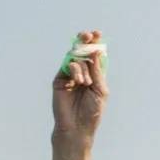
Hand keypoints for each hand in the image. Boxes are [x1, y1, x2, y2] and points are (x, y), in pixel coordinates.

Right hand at [52, 27, 107, 143]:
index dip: (95, 43)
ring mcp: (70, 75)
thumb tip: (96, 52)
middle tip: (88, 35)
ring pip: (75, 58)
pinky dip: (74, 69)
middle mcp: (82, 72)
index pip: (94, 55)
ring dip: (82, 66)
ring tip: (85, 82)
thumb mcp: (100, 90)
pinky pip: (66, 66)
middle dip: (85, 41)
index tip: (97, 33)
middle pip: (82, 51)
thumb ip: (97, 71)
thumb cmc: (92, 111)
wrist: (77, 126)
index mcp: (94, 74)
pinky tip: (79, 80)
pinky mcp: (59, 79)